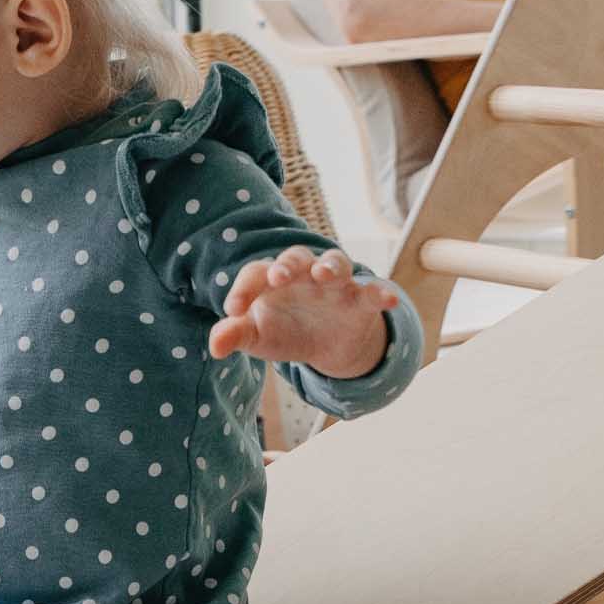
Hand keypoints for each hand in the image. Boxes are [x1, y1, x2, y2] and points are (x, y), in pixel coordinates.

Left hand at [207, 245, 396, 377]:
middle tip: (277, 277)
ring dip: (330, 266)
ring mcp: (335, 285)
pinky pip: (373, 292)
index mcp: (273, 279)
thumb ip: (236, 336)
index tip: (233, 311)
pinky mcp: (361, 302)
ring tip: (324, 274)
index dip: (243, 288)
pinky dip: (381, 292)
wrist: (327, 346)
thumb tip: (214, 346)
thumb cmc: (285, 332)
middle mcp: (304, 274)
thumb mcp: (258, 338)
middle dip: (288, 264)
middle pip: (296, 257)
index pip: (256, 273)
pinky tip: (389, 298)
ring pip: (335, 264)